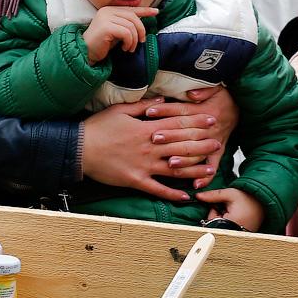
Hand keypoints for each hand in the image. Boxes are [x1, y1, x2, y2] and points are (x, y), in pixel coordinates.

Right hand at [81, 97, 220, 200]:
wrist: (78, 149)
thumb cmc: (98, 127)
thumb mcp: (120, 110)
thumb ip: (144, 105)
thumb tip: (163, 100)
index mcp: (146, 129)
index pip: (177, 125)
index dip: (196, 122)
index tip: (211, 121)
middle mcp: (149, 147)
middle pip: (181, 145)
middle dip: (202, 144)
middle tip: (219, 143)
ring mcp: (144, 165)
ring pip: (175, 168)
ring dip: (194, 170)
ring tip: (211, 170)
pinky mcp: (136, 181)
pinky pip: (158, 189)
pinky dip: (172, 194)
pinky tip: (186, 196)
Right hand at [82, 6, 156, 62]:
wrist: (86, 51)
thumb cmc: (102, 43)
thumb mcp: (117, 31)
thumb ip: (126, 25)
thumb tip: (142, 23)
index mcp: (110, 9)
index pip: (131, 8)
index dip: (145, 10)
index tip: (156, 12)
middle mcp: (107, 11)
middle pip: (133, 17)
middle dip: (141, 30)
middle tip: (140, 41)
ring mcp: (106, 18)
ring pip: (131, 26)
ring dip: (134, 40)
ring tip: (130, 48)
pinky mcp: (106, 27)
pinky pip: (126, 33)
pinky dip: (129, 42)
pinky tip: (125, 48)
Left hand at [146, 86, 238, 188]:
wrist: (240, 108)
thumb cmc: (222, 98)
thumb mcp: (216, 88)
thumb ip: (203, 90)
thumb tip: (191, 94)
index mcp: (205, 112)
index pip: (182, 111)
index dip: (165, 111)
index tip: (149, 112)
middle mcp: (209, 129)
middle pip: (187, 133)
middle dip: (170, 137)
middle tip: (154, 139)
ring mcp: (214, 142)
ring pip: (198, 152)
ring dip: (185, 159)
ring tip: (171, 163)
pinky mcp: (218, 152)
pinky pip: (213, 166)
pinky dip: (206, 176)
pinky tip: (195, 184)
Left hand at [195, 187, 264, 231]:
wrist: (263, 202)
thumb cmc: (248, 198)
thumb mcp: (230, 193)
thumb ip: (212, 195)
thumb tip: (198, 196)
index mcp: (231, 223)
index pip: (211, 220)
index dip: (214, 211)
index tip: (222, 205)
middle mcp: (234, 233)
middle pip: (215, 226)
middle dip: (218, 216)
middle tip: (229, 208)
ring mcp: (238, 236)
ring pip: (220, 228)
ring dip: (223, 219)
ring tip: (234, 212)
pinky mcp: (240, 236)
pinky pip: (227, 230)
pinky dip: (228, 223)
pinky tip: (236, 216)